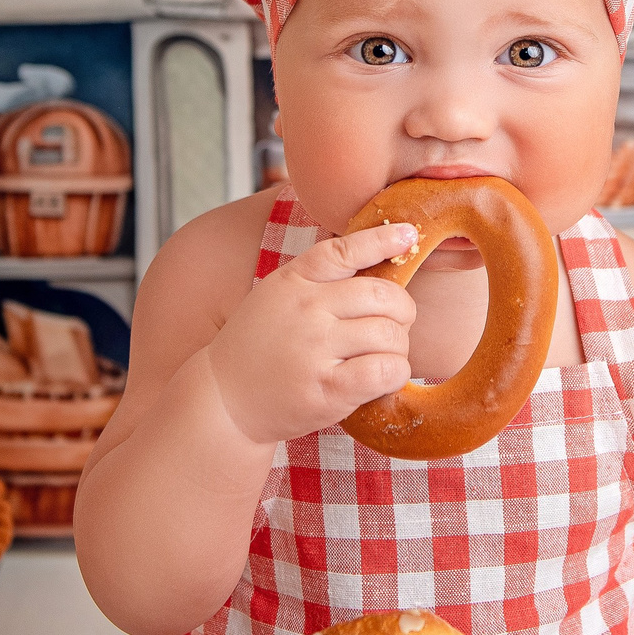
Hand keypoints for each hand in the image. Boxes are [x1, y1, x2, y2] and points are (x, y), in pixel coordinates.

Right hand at [198, 221, 418, 445]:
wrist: (224, 399)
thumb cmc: (258, 346)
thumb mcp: (276, 296)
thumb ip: (316, 278)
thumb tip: (373, 252)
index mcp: (293, 281)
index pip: (345, 250)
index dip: (382, 239)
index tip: (409, 234)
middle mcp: (306, 310)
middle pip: (383, 296)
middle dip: (403, 311)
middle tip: (395, 326)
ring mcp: (316, 349)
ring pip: (390, 335)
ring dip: (399, 347)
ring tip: (383, 356)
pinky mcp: (327, 389)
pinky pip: (384, 371)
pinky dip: (395, 373)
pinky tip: (383, 377)